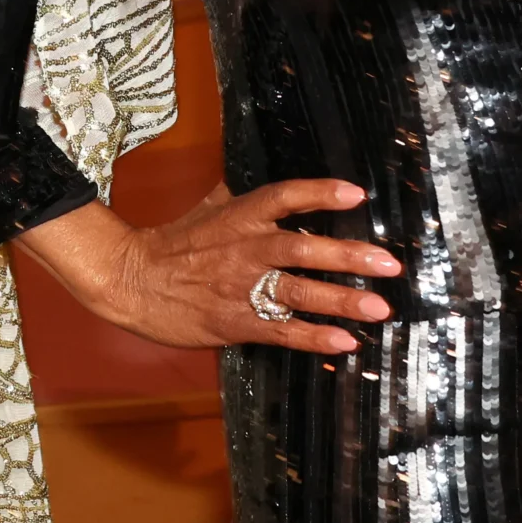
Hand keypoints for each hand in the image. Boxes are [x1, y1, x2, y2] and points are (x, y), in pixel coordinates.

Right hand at [12, 179, 401, 356]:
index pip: (284, 197)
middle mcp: (245, 249)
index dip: (320, 193)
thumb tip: (270, 179)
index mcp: (239, 216)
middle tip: (388, 264)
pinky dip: (314, 338)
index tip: (356, 195)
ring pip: (299, 292)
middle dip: (349, 256)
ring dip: (342, 300)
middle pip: (303, 248)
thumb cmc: (174, 243)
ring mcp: (241, 288)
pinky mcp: (235, 322)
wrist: (133, 281)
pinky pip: (282, 332)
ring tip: (379, 307)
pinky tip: (345, 342)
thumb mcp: (208, 207)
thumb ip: (241, 195)